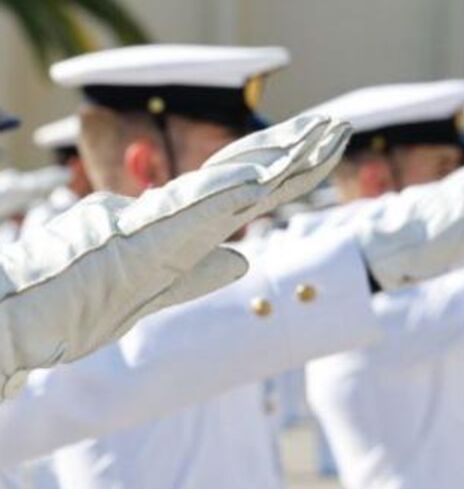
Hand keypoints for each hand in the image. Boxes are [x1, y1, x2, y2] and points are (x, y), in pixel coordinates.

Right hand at [0, 111, 349, 396]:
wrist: (43, 309)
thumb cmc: (97, 294)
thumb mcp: (165, 287)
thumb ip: (205, 271)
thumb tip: (244, 257)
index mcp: (196, 221)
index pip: (261, 188)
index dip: (299, 167)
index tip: (331, 148)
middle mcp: (188, 210)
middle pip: (257, 171)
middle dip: (302, 148)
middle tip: (340, 124)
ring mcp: (171, 218)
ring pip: (235, 179)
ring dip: (281, 155)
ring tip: (321, 132)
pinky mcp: (152, 234)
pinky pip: (194, 209)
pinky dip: (228, 193)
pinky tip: (263, 179)